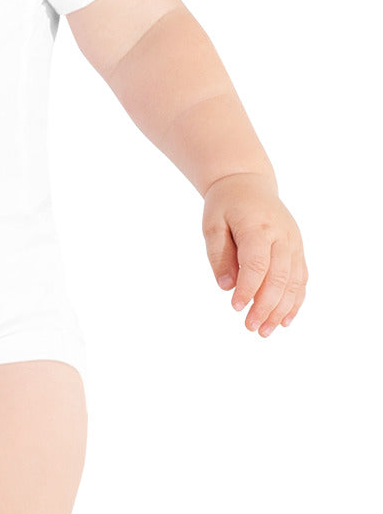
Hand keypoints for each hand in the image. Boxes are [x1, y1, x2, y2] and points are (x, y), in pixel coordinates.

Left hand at [202, 173, 306, 336]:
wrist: (248, 183)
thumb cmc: (225, 205)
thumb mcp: (212, 224)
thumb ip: (218, 255)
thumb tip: (226, 286)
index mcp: (258, 227)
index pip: (257, 264)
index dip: (248, 288)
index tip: (235, 307)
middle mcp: (282, 236)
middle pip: (279, 277)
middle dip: (265, 306)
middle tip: (250, 327)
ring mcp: (294, 243)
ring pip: (294, 282)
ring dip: (281, 309)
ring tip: (265, 330)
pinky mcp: (298, 249)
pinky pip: (301, 278)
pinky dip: (295, 301)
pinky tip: (285, 320)